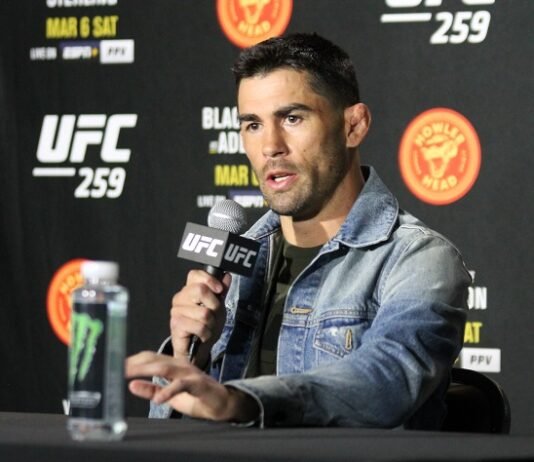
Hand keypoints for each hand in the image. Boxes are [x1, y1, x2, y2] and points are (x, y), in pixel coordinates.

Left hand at [126, 351, 259, 422]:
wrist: (221, 403)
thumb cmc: (196, 397)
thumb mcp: (168, 395)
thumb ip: (151, 389)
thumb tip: (131, 385)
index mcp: (172, 364)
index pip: (149, 357)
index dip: (132, 360)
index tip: (115, 364)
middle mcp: (180, 364)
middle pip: (153, 358)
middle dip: (134, 363)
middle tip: (117, 368)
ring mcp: (189, 372)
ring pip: (165, 367)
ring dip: (146, 370)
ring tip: (130, 375)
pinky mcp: (198, 383)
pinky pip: (182, 385)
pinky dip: (169, 391)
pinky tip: (158, 399)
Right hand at [170, 270, 230, 366]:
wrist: (198, 349)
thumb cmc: (206, 326)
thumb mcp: (218, 307)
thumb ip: (222, 291)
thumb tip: (227, 275)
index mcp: (189, 290)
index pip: (195, 274)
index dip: (209, 280)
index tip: (219, 290)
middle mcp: (180, 297)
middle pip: (200, 290)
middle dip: (214, 305)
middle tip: (213, 314)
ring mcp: (176, 311)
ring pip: (204, 312)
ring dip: (211, 323)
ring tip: (206, 327)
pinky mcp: (176, 325)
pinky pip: (199, 326)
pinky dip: (206, 333)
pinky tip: (202, 335)